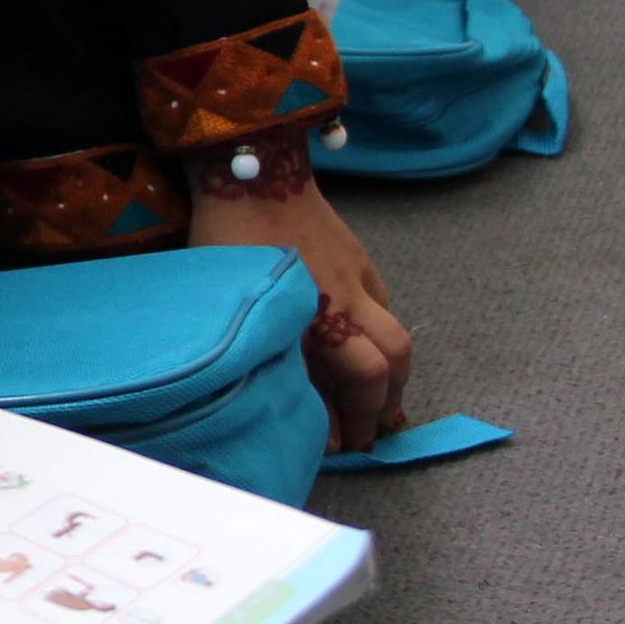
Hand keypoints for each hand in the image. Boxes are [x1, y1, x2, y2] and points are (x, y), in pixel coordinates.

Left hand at [190, 177, 411, 450]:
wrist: (253, 177)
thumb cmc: (227, 243)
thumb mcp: (235, 308)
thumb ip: (265, 356)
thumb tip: (291, 404)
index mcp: (309, 317)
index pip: (358, 382)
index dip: (355, 420)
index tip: (343, 446)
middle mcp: (341, 303)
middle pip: (390, 363)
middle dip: (384, 405)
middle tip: (369, 431)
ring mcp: (357, 280)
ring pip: (396, 337)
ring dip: (394, 377)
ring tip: (381, 403)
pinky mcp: (362, 261)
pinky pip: (385, 308)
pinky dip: (383, 338)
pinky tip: (369, 352)